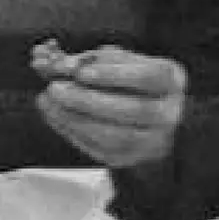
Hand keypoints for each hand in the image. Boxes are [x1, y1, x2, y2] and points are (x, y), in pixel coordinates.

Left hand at [36, 47, 187, 169]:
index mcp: (170, 81)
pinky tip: (54, 115)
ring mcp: (151, 141)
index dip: (115, 75)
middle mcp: (168, 113)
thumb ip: (91, 60)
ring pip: (117, 137)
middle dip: (89, 100)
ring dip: (77, 119)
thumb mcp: (116, 61)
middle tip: (55, 88)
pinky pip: (100, 151)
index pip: (148, 77)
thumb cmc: (127, 80)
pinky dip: (72, 132)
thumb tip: (62, 65)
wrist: (141, 114)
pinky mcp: (128, 159)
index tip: (81, 72)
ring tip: (48, 101)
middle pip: (135, 110)